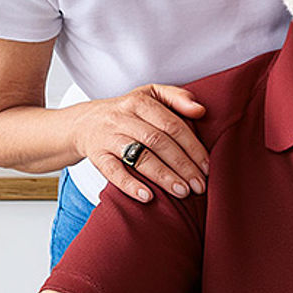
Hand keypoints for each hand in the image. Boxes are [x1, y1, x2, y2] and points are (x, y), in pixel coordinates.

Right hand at [72, 84, 208, 201]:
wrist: (85, 122)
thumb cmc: (128, 111)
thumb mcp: (151, 95)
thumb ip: (177, 98)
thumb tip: (201, 110)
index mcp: (140, 101)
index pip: (172, 124)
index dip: (192, 146)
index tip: (207, 166)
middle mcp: (123, 117)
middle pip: (158, 142)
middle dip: (182, 165)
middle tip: (199, 185)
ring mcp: (109, 137)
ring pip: (139, 157)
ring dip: (163, 176)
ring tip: (182, 192)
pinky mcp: (97, 156)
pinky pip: (113, 171)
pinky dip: (130, 185)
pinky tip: (147, 197)